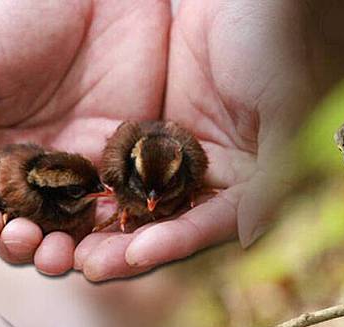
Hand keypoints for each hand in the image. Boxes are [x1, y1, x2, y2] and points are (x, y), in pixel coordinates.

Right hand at [0, 0, 169, 273]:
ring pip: (77, 224)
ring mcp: (89, 163)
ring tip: (60, 256)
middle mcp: (44, 165)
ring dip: (66, 248)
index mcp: (0, 146)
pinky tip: (109, 237)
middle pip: (32, 223)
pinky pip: (123, 201)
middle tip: (26, 242)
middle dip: (24, 243)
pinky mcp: (130, 156)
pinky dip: (115, 226)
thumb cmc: (29, 13)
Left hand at [74, 0, 313, 280]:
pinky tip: (63, 190)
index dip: (174, 242)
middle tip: (86, 264)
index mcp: (248, 179)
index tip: (134, 255)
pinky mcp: (150, 127)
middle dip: (128, 245)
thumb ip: (271, 172)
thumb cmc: (274, 45)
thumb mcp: (282, 106)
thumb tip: (251, 233)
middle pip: (167, 221)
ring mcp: (178, 152)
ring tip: (62, 243)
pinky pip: (117, 160)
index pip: (208, 224)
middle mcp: (211, 174)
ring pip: (136, 197)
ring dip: (102, 222)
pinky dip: (93, 178)